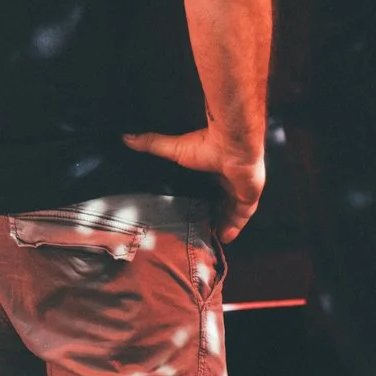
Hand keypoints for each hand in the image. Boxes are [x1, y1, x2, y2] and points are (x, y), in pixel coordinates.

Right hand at [122, 127, 266, 241]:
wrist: (233, 145)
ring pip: (232, 212)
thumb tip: (126, 137)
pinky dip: (234, 228)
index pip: (207, 188)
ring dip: (222, 224)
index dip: (199, 200)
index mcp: (213, 170)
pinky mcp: (249, 198)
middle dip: (211, 215)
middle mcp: (227, 180)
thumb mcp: (174, 149)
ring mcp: (240, 189)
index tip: (188, 211)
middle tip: (198, 229)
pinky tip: (225, 239)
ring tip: (209, 238)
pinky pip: (242, 217)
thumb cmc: (206, 145)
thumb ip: (153, 144)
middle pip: (220, 202)